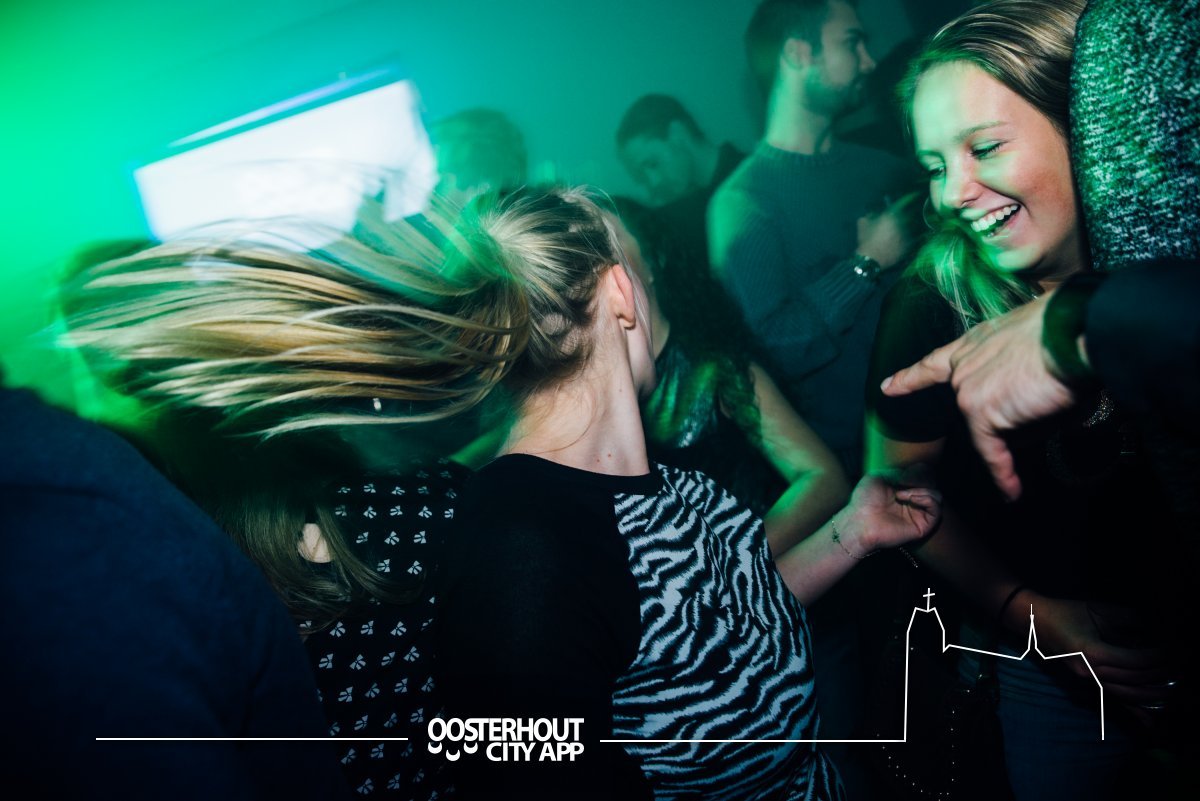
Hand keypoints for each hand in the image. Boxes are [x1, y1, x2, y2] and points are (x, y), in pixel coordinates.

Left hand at [839, 470, 941, 555]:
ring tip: (901, 494)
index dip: (918, 470)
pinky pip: (937, 510)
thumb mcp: (880, 475)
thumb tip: (917, 474)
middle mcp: (914, 501)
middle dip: (920, 479)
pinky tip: (911, 499)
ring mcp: (918, 514)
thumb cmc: (864, 499)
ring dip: (922, 490)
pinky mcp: (922, 526)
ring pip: (937, 496)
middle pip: (933, 484)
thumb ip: (901, 472)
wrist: (859, 520)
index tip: (902, 474)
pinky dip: (927, 499)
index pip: (925, 475)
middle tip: (902, 482)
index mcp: (905, 489)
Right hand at [856, 192, 920, 269]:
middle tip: (909, 213)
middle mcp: (902, 223)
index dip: (910, 197)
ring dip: (911, 225)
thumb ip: (870, 214)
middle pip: (910, 214)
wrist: (870, 259)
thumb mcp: (862, 223)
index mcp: (892, 215)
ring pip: (913, 226)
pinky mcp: (908, 246)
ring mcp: (907, 235)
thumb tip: (874, 213)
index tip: (915, 194)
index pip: (904, 202)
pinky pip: (912, 239)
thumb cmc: (866, 239)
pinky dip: (910, 238)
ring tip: (909, 226)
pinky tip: (907, 239)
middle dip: (910, 213)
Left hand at [880, 294, 1076, 499]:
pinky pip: (993, 453)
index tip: (889, 387)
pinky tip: (1010, 491)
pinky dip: (1005, 473)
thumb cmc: (1064, 329)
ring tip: (1055, 397)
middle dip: (1017, 405)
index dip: (911, 377)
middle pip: (980, 406)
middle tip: (1039, 393)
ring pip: (998, 426)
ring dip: (1033, 419)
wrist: (1068, 331)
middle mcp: (963, 367)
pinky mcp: (980, 413)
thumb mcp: (1030, 343)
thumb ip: (1017, 371)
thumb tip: (1029, 402)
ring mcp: (967, 390)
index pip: (934, 364)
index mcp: (973, 343)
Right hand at [1019, 593, 1172, 710]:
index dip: (1160, 656)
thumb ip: (1128, 618)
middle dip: (1163, 675)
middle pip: (1134, 680)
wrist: (1032, 621)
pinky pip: (1113, 701)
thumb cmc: (1064, 612)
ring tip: (1178, 691)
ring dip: (1154, 695)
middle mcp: (1090, 672)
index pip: (1136, 661)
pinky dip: (1133, 711)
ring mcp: (1087, 681)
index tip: (1178, 649)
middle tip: (1184, 668)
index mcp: (1092, 652)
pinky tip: (1150, 723)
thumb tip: (1157, 626)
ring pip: (1126, 695)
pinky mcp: (1086, 684)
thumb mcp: (1097, 609)